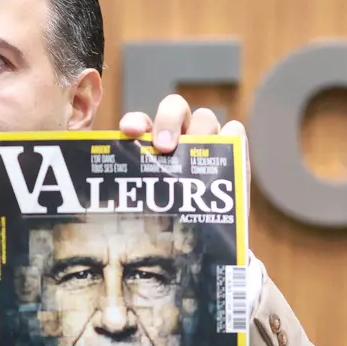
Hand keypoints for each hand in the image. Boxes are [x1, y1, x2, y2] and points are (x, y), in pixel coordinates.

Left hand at [119, 94, 250, 214]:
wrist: (206, 238)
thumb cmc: (170, 218)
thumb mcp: (148, 209)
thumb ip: (134, 199)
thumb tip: (111, 208)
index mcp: (152, 142)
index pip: (141, 122)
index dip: (136, 121)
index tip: (129, 131)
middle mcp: (180, 134)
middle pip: (175, 107)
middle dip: (168, 120)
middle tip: (164, 146)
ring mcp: (206, 139)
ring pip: (204, 117)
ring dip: (199, 132)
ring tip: (194, 158)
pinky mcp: (233, 148)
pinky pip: (234, 130)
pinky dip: (229, 136)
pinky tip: (221, 154)